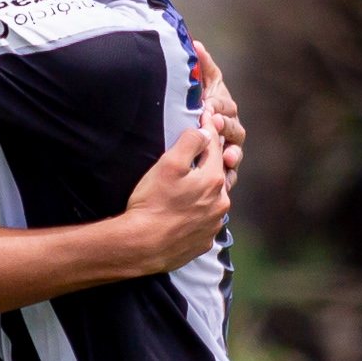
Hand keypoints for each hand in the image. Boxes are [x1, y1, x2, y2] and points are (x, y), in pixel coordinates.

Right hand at [122, 125, 231, 274]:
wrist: (141, 246)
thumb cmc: (152, 203)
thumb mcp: (168, 164)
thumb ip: (190, 143)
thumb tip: (205, 133)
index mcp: (213, 180)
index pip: (214, 146)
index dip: (208, 129)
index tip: (206, 114)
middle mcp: (220, 203)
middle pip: (216, 175)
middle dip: (208, 163)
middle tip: (195, 154)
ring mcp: (213, 225)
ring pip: (212, 200)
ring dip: (204, 191)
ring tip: (187, 188)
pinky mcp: (203, 243)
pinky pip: (204, 222)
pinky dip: (197, 214)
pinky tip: (182, 214)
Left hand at [193, 39, 244, 180]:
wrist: (184, 131)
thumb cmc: (195, 105)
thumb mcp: (198, 86)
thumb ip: (200, 66)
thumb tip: (195, 43)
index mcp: (224, 108)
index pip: (224, 105)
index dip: (217, 105)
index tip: (207, 105)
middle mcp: (230, 129)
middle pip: (233, 129)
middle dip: (225, 128)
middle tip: (214, 126)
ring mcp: (229, 149)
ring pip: (235, 152)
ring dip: (233, 155)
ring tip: (228, 158)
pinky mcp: (223, 169)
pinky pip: (230, 175)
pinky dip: (228, 178)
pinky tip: (224, 183)